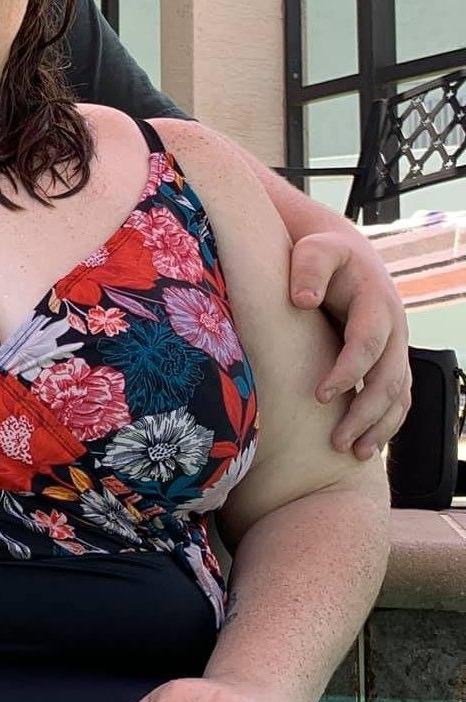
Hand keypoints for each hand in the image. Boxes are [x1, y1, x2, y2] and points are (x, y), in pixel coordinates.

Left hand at [289, 230, 410, 457]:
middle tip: (337, 441)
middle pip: (389, 378)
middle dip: (366, 412)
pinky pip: (397, 397)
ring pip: (399, 394)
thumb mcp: (315, 249)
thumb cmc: (322, 253)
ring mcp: (396, 346)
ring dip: (379, 425)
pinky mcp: (390, 359)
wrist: (345, 255)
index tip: (320, 395)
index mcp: (376, 302)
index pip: (368, 343)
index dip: (348, 370)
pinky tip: (365, 445)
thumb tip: (302, 300)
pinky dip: (386, 422)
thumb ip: (309, 267)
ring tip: (353, 452)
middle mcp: (395, 328)